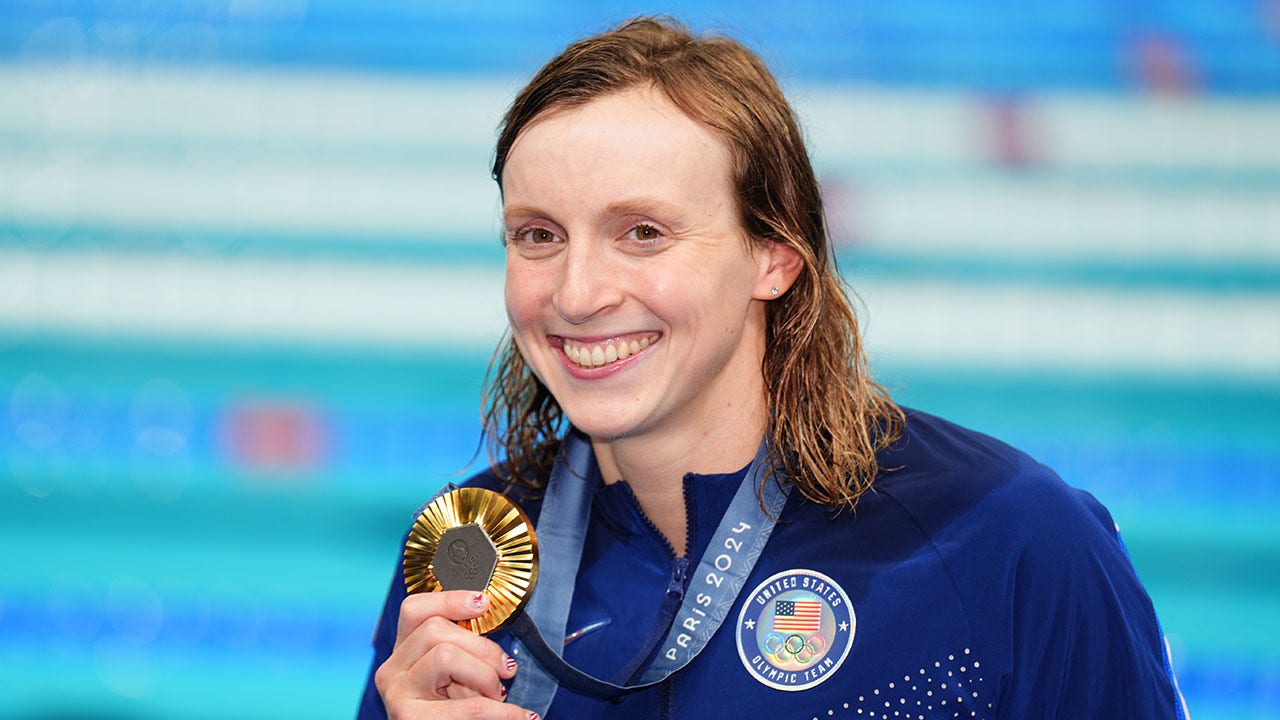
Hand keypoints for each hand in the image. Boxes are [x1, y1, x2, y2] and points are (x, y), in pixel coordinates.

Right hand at [375, 590, 536, 718]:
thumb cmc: (455, 713)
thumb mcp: (457, 676)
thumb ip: (465, 650)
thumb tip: (493, 618)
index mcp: (403, 652)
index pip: (414, 609)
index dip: (450, 600)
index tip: (485, 602)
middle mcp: (392, 669)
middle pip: (434, 629)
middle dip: (482, 646)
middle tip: (507, 669)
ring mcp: (397, 693)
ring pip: (445, 655)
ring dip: (485, 675)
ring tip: (499, 695)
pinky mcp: (408, 718)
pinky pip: (467, 706)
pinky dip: (502, 712)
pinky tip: (521, 716)